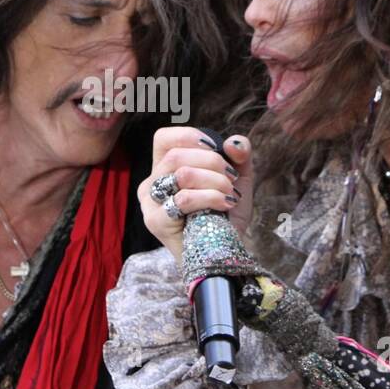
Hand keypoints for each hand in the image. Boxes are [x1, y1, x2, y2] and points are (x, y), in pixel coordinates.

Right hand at [137, 127, 252, 264]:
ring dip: (214, 181)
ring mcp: (150, 203)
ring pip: (182, 174)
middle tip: (230, 178)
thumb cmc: (224, 214)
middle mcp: (151, 183)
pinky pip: (184, 199)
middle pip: (177, 155)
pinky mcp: (156, 221)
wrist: (224, 251)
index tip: (216, 148)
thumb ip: (239, 155)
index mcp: (163, 168)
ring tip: (229, 194)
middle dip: (212, 162)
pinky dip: (210, 198)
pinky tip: (223, 205)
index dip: (190, 137)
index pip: (164, 138)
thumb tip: (234, 142)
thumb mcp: (238, 178)